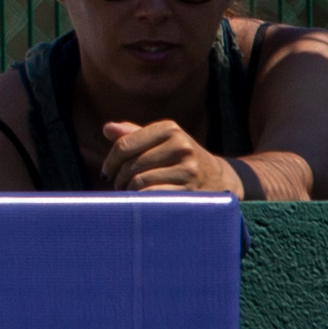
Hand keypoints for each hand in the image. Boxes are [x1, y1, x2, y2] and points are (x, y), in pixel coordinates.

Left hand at [95, 116, 241, 193]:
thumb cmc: (180, 159)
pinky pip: (152, 195)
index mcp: (170, 129)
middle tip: (120, 186)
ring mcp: (188, 168)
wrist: (219, 179)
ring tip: (131, 192)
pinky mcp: (190, 189)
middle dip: (119, 178)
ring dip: (129, 191)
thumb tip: (108, 129)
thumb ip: (134, 134)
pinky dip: (142, 199)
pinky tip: (143, 200)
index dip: (110, 161)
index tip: (108, 172)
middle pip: (131, 165)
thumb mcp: (162, 141)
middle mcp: (181, 145)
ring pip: (139, 181)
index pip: (124, 145)